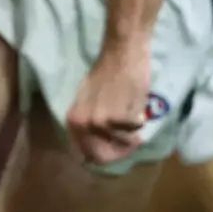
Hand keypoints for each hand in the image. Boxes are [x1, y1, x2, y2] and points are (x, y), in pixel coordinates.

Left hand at [66, 43, 156, 167]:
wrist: (121, 54)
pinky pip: (136, 130)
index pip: (83, 155)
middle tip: (131, 141)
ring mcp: (101, 122)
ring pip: (124, 144)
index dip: (99, 156)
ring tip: (132, 113)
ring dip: (132, 133)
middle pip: (102, 157)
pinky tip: (137, 104)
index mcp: (72, 121)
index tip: (112, 150)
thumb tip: (91, 152)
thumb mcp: (85, 101)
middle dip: (119, 152)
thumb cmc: (106, 74)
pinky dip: (140, 119)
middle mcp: (82, 125)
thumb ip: (86, 125)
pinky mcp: (120, 118)